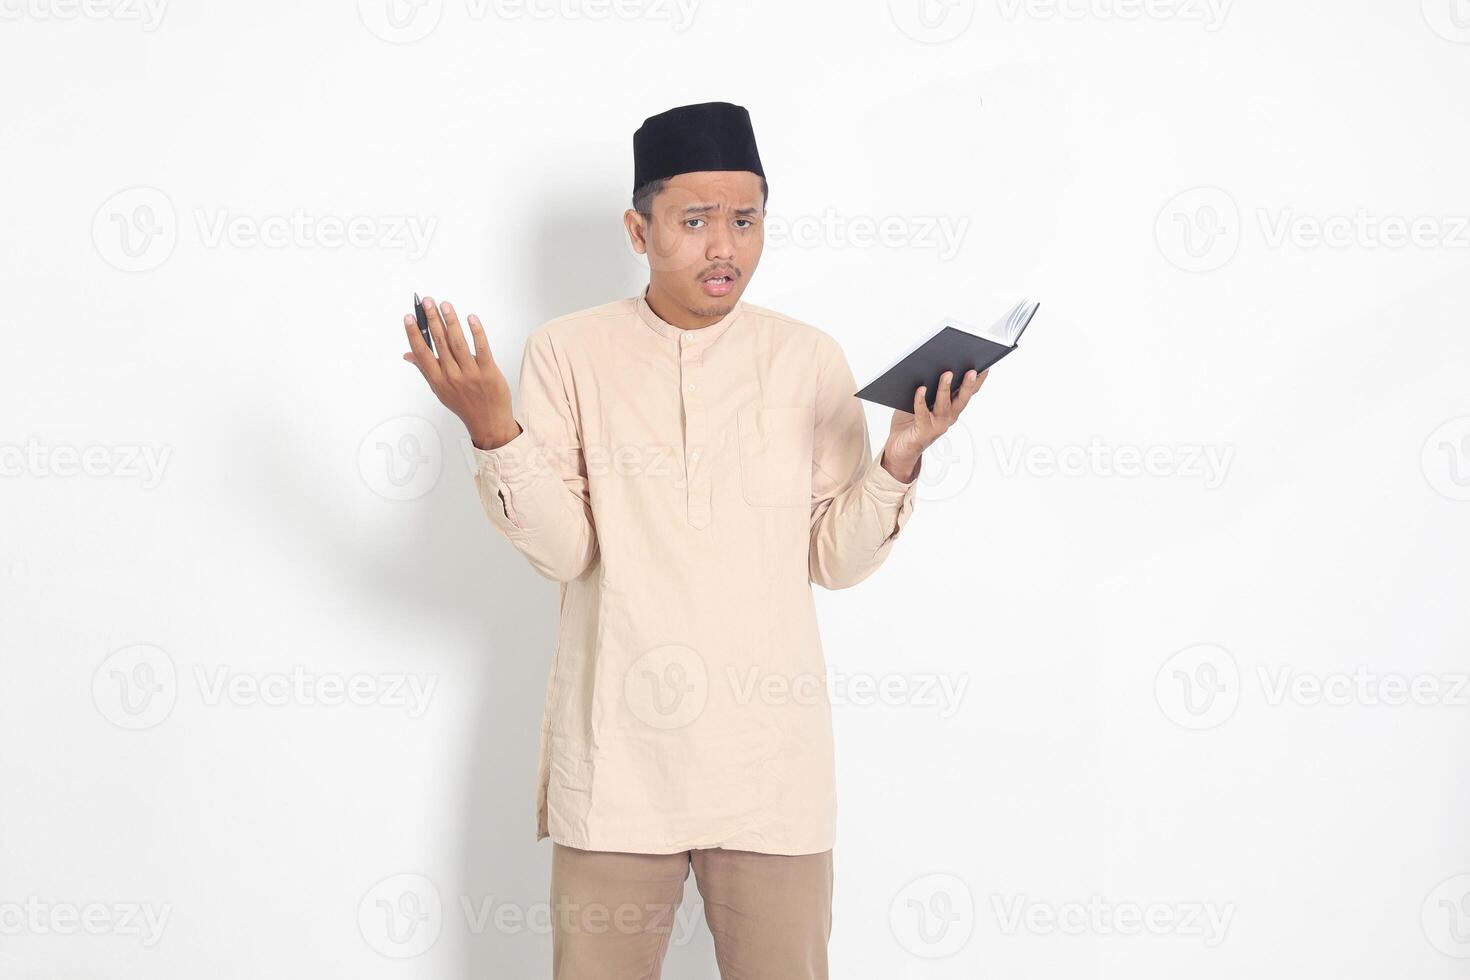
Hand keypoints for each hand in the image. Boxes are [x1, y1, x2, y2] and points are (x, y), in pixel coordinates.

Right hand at [402, 296, 519, 449]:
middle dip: (432, 320)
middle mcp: (452, 376)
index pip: (422, 353)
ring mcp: (471, 374)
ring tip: (444, 305)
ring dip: (451, 321)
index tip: (409, 318)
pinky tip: (471, 318)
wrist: (489, 423)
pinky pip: (482, 348)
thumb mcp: (440, 391)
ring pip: (458, 343)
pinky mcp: (489, 372)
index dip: (414, 334)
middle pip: (439, 343)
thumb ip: (425, 370)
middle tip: (427, 301)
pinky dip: (476, 332)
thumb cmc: (465, 405)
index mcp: (438, 381)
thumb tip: (408, 355)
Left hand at [881, 368, 988, 481]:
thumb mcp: (923, 400)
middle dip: (968, 385)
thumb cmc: (910, 421)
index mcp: (952, 408)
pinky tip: (921, 389)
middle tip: (972, 370)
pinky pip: (922, 413)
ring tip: (947, 374)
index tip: (985, 367)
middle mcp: (948, 417)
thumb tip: (930, 365)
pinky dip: (921, 400)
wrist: (901, 446)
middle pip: (961, 399)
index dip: (978, 381)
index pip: (968, 393)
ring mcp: (937, 424)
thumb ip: (929, 387)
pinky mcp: (923, 429)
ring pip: (944, 404)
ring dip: (946, 388)